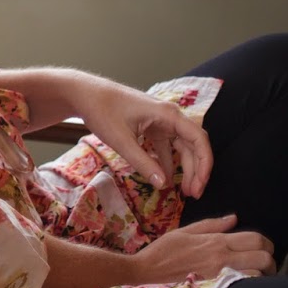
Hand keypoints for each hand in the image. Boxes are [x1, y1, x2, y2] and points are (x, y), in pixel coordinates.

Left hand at [73, 79, 212, 197]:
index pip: (198, 139)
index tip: (200, 184)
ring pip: (180, 146)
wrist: (83, 93)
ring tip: (184, 190)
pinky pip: (165, 146)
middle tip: (193, 194)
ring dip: (183, 167)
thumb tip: (163, 185)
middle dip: (195, 170)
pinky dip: (167, 161)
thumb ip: (143, 163)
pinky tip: (164, 178)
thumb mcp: (121, 140)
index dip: (204, 163)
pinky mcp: (150, 125)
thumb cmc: (101, 111)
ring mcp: (159, 120)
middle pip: (192, 145)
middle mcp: (168, 116)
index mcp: (167, 114)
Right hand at [130, 215, 275, 283]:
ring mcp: (221, 276)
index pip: (256, 239)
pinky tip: (243, 282)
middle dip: (270, 260)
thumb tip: (234, 218)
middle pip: (264, 258)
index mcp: (216, 242)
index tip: (264, 246)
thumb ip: (212, 225)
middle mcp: (222, 258)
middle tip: (263, 263)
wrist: (147, 271)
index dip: (266, 243)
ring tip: (254, 274)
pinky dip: (249, 284)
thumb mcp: (185, 231)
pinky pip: (244, 286)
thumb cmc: (164, 250)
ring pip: (259, 275)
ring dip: (261, 274)